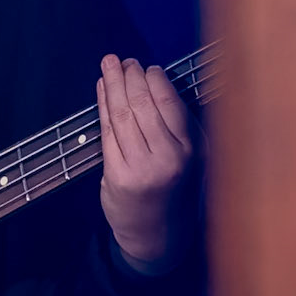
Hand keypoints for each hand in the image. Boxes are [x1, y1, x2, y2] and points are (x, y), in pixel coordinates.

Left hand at [96, 55, 201, 271]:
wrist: (156, 235)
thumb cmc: (173, 190)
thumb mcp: (190, 159)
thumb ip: (178, 127)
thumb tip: (155, 84)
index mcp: (192, 150)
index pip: (171, 104)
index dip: (155, 81)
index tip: (147, 67)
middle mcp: (169, 157)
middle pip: (144, 106)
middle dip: (130, 77)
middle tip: (122, 60)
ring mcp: (141, 167)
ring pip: (123, 115)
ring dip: (114, 85)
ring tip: (109, 66)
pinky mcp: (117, 176)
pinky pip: (108, 132)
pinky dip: (103, 106)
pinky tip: (102, 90)